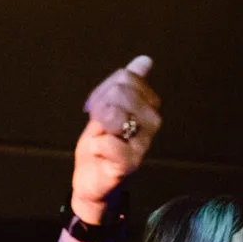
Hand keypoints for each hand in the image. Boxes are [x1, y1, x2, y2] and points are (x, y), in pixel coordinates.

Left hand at [71, 55, 160, 219]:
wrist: (90, 181)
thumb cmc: (102, 145)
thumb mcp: (109, 109)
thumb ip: (126, 86)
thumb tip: (144, 60)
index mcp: (148, 107)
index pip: (126, 79)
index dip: (104, 90)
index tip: (98, 106)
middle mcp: (151, 124)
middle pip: (121, 93)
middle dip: (100, 106)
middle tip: (96, 124)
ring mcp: (142, 144)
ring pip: (115, 115)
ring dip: (98, 126)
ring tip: (99, 136)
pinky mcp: (129, 164)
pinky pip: (106, 143)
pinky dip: (95, 146)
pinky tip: (99, 153)